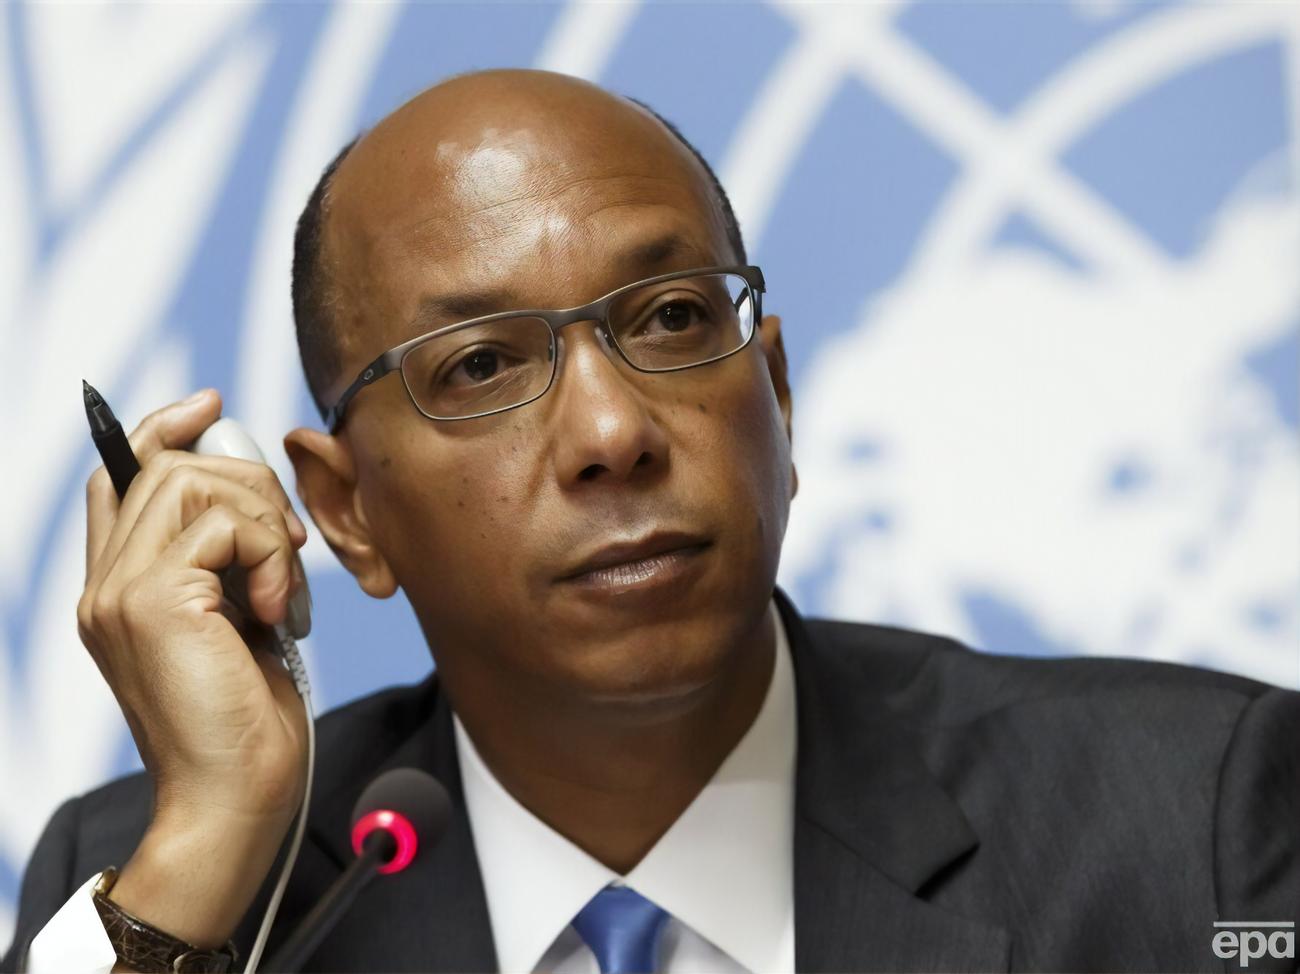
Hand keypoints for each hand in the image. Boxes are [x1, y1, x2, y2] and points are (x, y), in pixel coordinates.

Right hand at [77, 389, 309, 947]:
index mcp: (119, 586)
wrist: (233, 798)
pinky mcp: (154, 601)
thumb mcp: (240, 620)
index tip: (212, 405)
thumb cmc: (246, 720)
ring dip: (266, 523)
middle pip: (168, 464)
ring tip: (282, 587)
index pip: (120, 474)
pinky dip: (271, 556)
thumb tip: (253, 487)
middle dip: (250, 486)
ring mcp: (119, 590)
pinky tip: (276, 610)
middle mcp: (104, 583)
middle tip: (289, 548)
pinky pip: (227, 523)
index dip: (164, 428)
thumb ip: (229, 559)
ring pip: (196, 481)